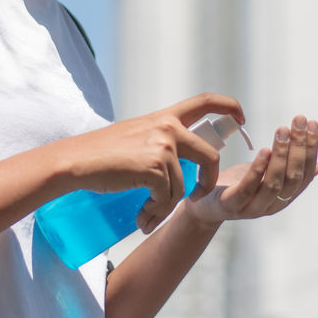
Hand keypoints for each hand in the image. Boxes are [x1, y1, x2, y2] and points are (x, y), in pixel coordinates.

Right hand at [55, 93, 244, 232]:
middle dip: (210, 180)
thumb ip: (158, 141)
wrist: (75, 162)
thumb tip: (175, 161)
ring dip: (166, 207)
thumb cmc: (100, 154)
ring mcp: (163, 146)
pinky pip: (167, 198)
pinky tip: (141, 216)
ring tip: (147, 215)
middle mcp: (167, 127)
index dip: (229, 107)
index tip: (242, 118)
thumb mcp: (135, 136)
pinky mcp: (155, 167)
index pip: (204, 101)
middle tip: (198, 196)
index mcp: (164, 117)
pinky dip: (155, 211)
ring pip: (183, 186)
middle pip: (210, 154)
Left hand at [182, 115, 317, 226]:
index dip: (311, 148)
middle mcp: (273, 205)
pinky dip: (258, 169)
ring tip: (282, 130)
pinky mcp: (231, 206)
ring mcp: (252, 208)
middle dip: (299, 147)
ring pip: (274, 183)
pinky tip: (264, 150)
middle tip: (298, 120)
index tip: (312, 123)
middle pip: (293, 177)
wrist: (203, 206)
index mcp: (284, 197)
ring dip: (281, 154)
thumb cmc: (236, 186)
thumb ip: (286, 171)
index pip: (305, 173)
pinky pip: (248, 188)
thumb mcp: (264, 176)